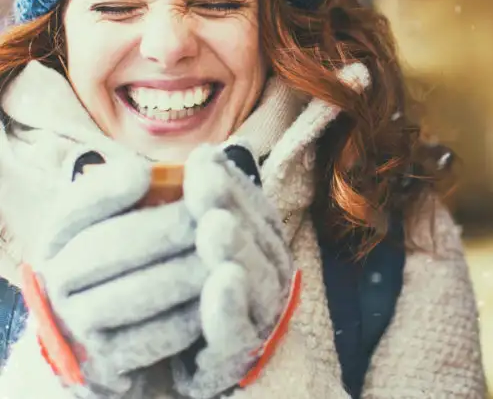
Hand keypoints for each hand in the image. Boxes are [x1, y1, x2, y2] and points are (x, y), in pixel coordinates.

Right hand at [24, 153, 205, 396]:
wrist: (119, 324)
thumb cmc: (132, 254)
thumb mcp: (127, 216)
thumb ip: (141, 187)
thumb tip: (172, 164)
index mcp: (62, 235)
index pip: (75, 208)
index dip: (106, 190)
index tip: (144, 173)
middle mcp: (59, 277)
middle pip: (109, 249)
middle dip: (168, 229)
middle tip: (216, 216)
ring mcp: (78, 320)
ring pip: (132, 295)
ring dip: (184, 274)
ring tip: (225, 256)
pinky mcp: (105, 356)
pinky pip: (150, 338)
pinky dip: (186, 316)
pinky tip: (217, 296)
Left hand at [172, 143, 296, 398]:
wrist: (208, 361)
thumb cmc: (206, 293)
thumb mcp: (210, 244)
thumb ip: (215, 204)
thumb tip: (207, 152)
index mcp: (262, 243)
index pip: (250, 207)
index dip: (228, 182)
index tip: (202, 158)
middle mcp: (269, 275)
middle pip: (252, 237)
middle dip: (230, 207)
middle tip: (207, 181)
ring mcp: (260, 315)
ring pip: (251, 279)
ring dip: (235, 250)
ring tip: (216, 225)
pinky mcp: (240, 355)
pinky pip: (237, 331)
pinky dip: (230, 307)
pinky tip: (223, 281)